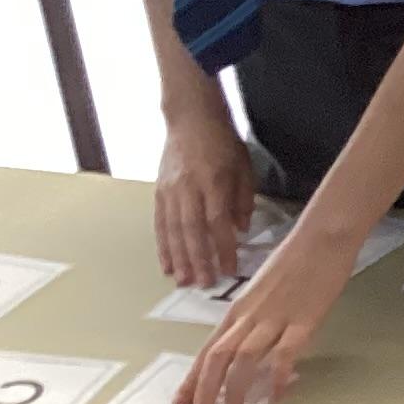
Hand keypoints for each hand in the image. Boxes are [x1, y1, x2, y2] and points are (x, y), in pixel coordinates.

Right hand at [154, 104, 257, 288]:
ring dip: (179, 258)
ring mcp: (170, 191)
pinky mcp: (159, 192)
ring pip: (173, 230)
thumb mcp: (244, 167)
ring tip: (184, 281)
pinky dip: (163, 246)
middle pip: (192, 230)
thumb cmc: (223, 143)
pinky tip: (167, 263)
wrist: (190, 119)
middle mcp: (188, 188)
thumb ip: (243, 200)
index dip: (223, 248)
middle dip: (198, 260)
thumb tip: (239, 230)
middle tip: (205, 284)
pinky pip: (160, 223)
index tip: (230, 269)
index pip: (218, 222)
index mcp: (213, 182)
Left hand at [177, 217, 357, 403]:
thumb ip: (254, 318)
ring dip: (235, 389)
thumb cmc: (295, 259)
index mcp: (237, 310)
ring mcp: (275, 318)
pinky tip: (277, 395)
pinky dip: (278, 376)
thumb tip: (250, 347)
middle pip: (217, 359)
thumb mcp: (263, 291)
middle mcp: (249, 316)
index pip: (207, 351)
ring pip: (243, 359)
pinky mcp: (303, 319)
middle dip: (205, 392)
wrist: (322, 237)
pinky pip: (285, 353)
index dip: (192, 380)